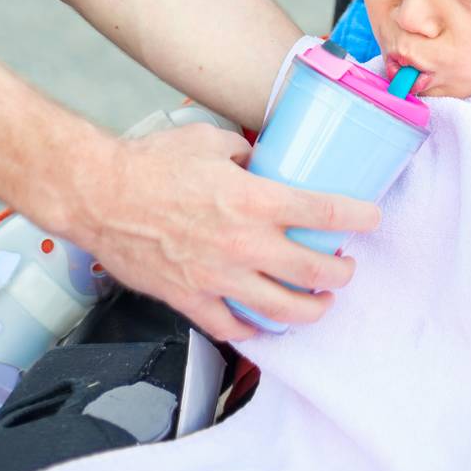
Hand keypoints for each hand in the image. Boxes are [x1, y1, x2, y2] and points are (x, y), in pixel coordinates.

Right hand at [73, 121, 380, 342]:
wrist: (99, 195)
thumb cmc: (150, 163)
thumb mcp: (210, 141)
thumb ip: (245, 152)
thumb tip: (261, 159)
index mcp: (254, 201)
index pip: (324, 213)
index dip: (357, 216)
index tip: (371, 217)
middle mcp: (244, 245)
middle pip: (314, 271)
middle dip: (340, 272)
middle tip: (345, 267)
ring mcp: (219, 278)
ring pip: (283, 310)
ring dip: (311, 309)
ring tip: (319, 302)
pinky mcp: (191, 299)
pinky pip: (233, 327)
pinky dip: (255, 329)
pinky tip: (264, 323)